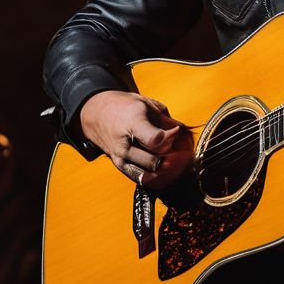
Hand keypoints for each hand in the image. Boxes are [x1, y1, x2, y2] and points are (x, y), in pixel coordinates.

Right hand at [78, 90, 192, 187]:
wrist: (96, 114)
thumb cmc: (125, 107)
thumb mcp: (147, 105)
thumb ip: (168, 121)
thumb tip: (186, 136)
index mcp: (132, 122)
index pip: (155, 140)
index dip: (171, 138)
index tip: (176, 131)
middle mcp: (124, 145)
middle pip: (155, 161)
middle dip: (171, 157)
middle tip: (179, 148)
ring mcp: (121, 159)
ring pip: (150, 174)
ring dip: (164, 170)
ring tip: (172, 159)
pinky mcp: (120, 167)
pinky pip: (142, 178)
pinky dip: (156, 176)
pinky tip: (163, 167)